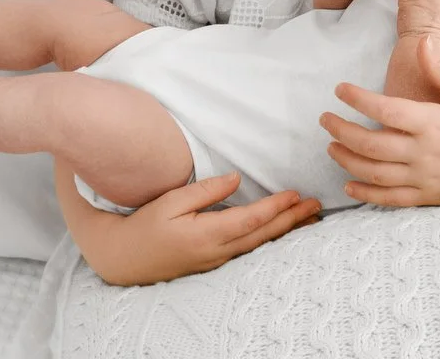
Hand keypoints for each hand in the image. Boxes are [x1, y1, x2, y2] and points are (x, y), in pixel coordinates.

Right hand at [54, 160, 321, 285]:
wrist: (124, 258)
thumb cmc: (144, 225)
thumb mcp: (171, 201)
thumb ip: (205, 191)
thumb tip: (235, 179)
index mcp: (206, 234)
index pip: (250, 220)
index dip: (275, 208)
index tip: (295, 195)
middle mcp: (216, 251)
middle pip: (262, 235)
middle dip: (291, 220)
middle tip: (316, 206)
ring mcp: (216, 260)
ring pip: (259, 245)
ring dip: (285, 230)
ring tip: (308, 218)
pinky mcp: (214, 261)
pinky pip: (249, 249)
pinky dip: (270, 238)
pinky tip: (281, 231)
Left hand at [320, 38, 439, 206]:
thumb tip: (420, 44)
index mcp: (433, 122)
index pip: (384, 110)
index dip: (356, 99)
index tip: (339, 89)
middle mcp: (424, 153)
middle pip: (369, 145)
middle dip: (341, 130)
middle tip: (324, 118)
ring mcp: (425, 178)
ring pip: (373, 174)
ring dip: (346, 160)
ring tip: (331, 145)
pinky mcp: (428, 196)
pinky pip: (389, 199)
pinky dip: (365, 194)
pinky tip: (348, 184)